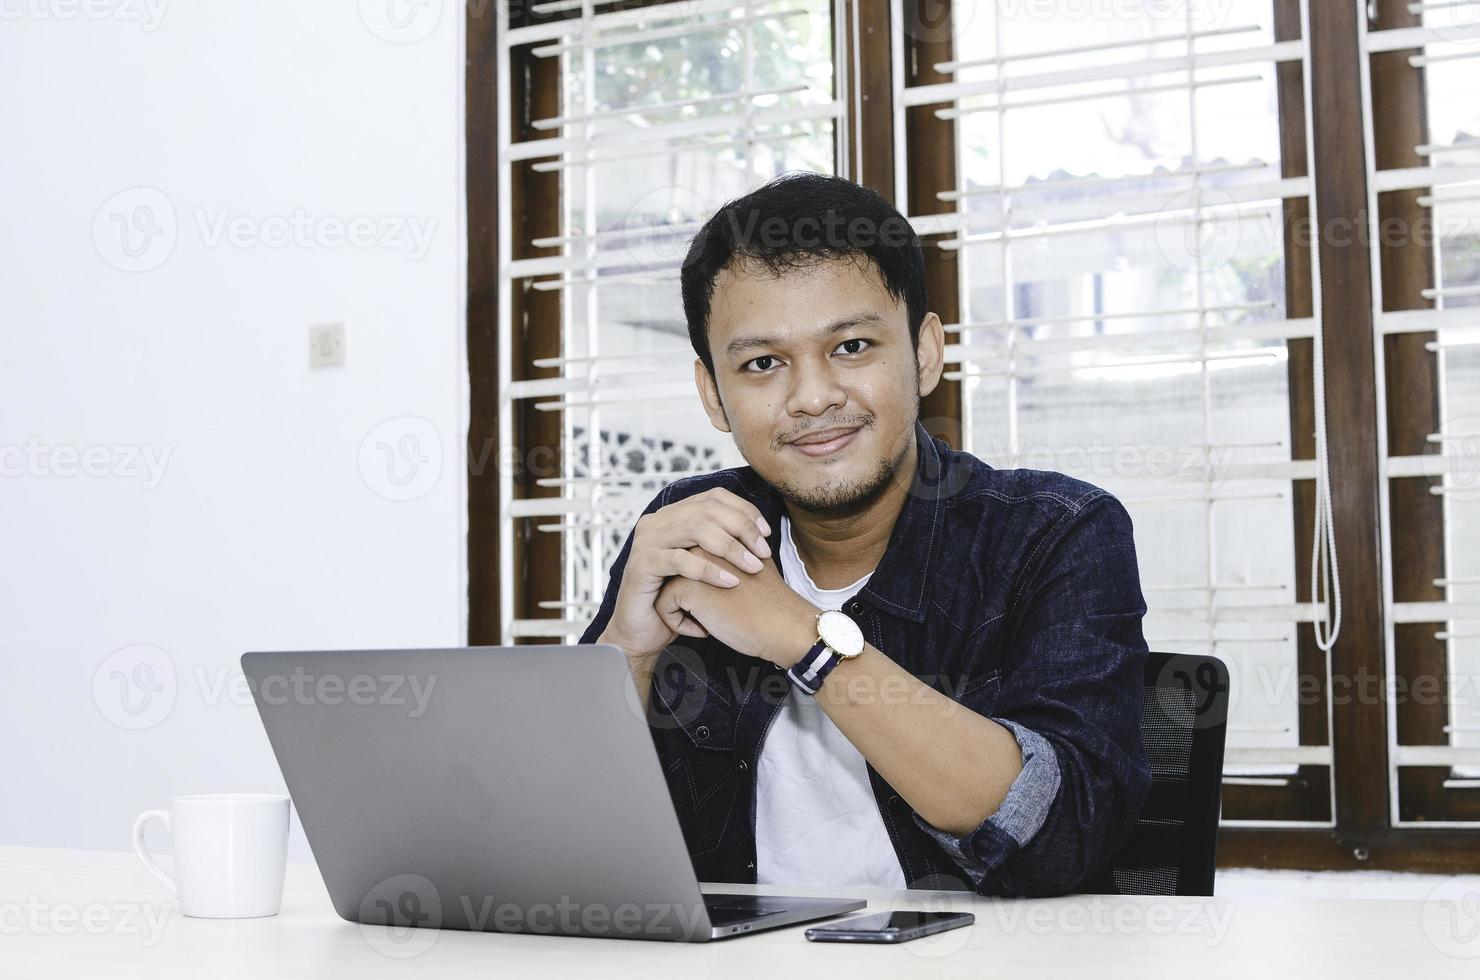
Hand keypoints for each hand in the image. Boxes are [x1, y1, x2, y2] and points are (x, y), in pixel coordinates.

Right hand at [599, 487, 773, 660]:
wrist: (643, 632)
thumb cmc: (678, 599)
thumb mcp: (703, 565)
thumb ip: (721, 544)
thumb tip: (760, 532)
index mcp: (674, 515)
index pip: (714, 498)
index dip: (744, 510)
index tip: (766, 532)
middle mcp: (658, 521)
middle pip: (707, 510)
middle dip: (741, 528)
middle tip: (763, 552)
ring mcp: (647, 541)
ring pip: (695, 530)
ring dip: (730, 547)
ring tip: (752, 566)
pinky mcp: (642, 564)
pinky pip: (680, 561)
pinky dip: (709, 570)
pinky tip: (730, 582)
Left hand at [655, 547, 818, 666]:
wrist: (781, 626)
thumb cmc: (769, 603)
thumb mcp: (751, 565)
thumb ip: (730, 556)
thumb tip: (708, 565)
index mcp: (719, 537)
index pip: (687, 560)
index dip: (695, 584)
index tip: (716, 603)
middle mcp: (703, 544)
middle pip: (674, 571)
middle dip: (682, 594)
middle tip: (709, 614)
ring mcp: (693, 563)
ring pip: (665, 586)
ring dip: (679, 608)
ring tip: (706, 621)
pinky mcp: (687, 585)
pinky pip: (664, 604)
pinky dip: (677, 622)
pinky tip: (704, 630)